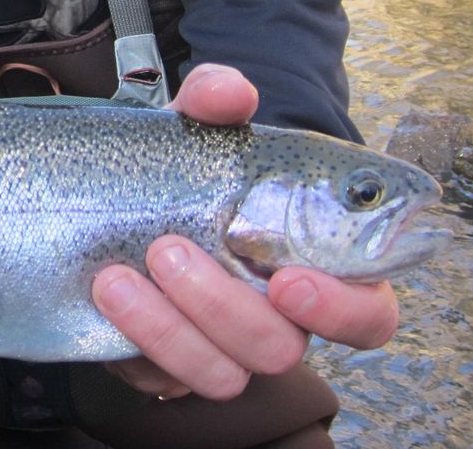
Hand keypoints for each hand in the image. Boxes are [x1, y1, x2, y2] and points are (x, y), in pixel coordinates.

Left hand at [92, 64, 400, 401]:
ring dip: (169, 328)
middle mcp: (276, 320)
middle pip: (282, 348)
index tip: (287, 279)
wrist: (118, 195)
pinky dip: (136, 340)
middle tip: (168, 249)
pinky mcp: (169, 367)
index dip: (341, 310)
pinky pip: (164, 380)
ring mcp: (223, 349)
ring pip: (223, 374)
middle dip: (223, 304)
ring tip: (117, 275)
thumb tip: (231, 92)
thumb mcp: (198, 127)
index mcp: (313, 267)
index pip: (367, 315)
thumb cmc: (188, 165)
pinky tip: (104, 296)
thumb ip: (217, 99)